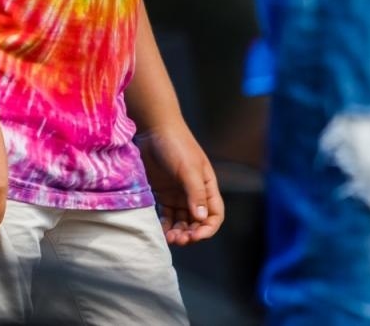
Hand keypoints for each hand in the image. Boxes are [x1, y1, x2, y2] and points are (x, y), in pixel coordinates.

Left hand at [136, 120, 223, 245]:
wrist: (154, 130)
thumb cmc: (176, 145)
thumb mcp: (189, 169)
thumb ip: (196, 193)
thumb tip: (201, 218)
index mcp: (207, 186)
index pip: (214, 215)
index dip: (208, 228)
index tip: (196, 236)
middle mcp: (194, 193)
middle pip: (197, 221)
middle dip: (191, 233)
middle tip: (179, 240)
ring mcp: (178, 194)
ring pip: (182, 221)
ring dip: (178, 232)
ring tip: (169, 238)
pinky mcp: (163, 193)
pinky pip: (167, 215)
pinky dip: (165, 225)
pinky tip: (161, 231)